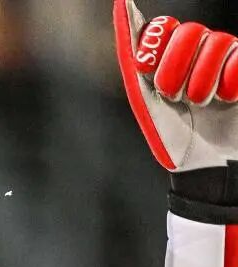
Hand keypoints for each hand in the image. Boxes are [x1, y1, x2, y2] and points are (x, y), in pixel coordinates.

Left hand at [114, 0, 237, 170]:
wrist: (208, 166)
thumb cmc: (172, 137)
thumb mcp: (145, 98)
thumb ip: (134, 55)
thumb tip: (122, 1)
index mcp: (166, 61)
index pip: (161, 28)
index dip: (156, 44)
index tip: (147, 67)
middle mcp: (196, 56)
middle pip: (190, 31)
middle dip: (177, 68)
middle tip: (176, 96)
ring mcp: (224, 60)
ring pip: (217, 41)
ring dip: (203, 80)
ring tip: (203, 103)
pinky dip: (230, 83)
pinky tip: (228, 99)